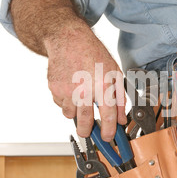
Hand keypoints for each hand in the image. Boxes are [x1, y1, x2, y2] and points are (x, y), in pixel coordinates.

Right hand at [45, 23, 126, 140]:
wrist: (68, 40)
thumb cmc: (93, 53)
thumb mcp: (114, 73)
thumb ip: (120, 98)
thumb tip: (122, 118)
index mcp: (102, 85)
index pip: (107, 116)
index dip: (108, 131)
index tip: (107, 137)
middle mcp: (84, 89)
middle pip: (85, 122)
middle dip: (87, 131)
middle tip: (88, 132)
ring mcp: (67, 90)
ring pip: (70, 114)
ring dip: (76, 112)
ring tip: (80, 100)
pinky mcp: (55, 88)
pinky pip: (60, 104)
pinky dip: (66, 102)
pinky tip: (71, 89)